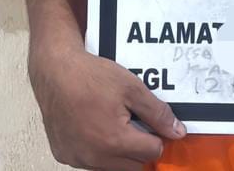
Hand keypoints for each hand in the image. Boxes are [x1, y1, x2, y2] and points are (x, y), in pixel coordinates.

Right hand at [30, 44, 186, 169]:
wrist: (55, 72)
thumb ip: (157, 113)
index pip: (152, 153)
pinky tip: (96, 128)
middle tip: (133, 122)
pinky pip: (90, 163)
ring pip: (111, 168)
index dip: (156, 136)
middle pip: (133, 166)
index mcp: (115, 141)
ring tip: (114, 124)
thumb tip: (178, 132)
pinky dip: (98, 152)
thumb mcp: (132, 88)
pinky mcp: (64, 156)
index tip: (150, 122)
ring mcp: (78, 159)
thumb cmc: (92, 76)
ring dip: (119, 153)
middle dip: (139, 148)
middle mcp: (95, 157)